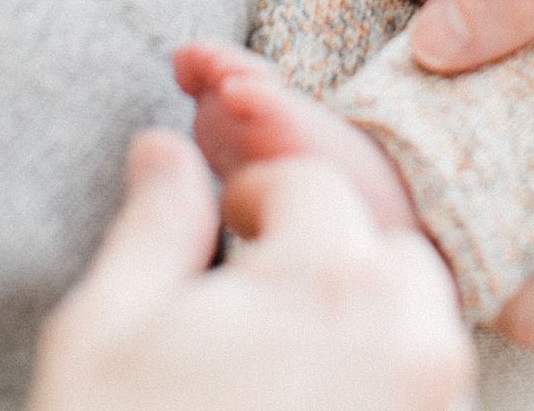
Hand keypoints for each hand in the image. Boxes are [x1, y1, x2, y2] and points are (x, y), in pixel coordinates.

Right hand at [28, 132, 473, 410]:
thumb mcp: (106, 332)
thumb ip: (153, 225)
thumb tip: (163, 149)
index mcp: (328, 282)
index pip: (314, 186)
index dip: (258, 200)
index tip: (226, 230)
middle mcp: (407, 344)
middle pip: (388, 253)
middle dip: (327, 258)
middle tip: (256, 302)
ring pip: (423, 330)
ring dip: (365, 327)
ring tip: (282, 368)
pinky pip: (428, 403)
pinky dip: (383, 394)